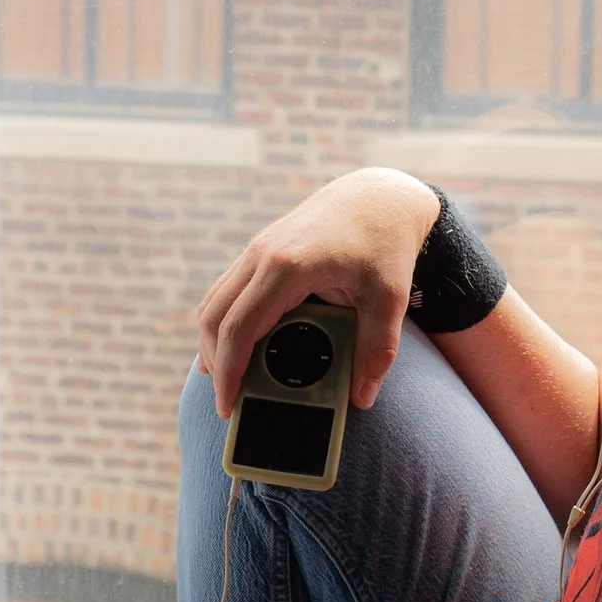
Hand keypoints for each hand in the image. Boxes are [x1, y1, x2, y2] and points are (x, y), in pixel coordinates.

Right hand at [197, 169, 440, 412]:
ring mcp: (257, 249)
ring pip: (213, 302)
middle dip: (214, 363)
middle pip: (214, 317)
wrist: (380, 197)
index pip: (239, 328)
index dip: (228, 371)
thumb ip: (376, 349)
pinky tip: (232, 346)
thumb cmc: (385, 244)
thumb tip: (363, 398)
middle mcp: (262, 254)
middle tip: (226, 402)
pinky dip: (223, 321)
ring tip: (226, 380)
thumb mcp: (389, 298)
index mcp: (288, 266)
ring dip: (212, 342)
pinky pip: (226, 290)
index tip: (226, 405)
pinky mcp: (260, 249)